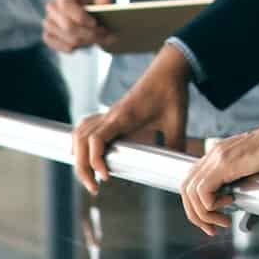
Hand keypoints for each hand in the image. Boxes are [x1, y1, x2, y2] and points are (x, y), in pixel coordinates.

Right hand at [43, 0, 112, 51]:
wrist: (83, 13)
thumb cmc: (92, 5)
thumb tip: (105, 2)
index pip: (67, 6)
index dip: (81, 17)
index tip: (95, 24)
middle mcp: (52, 7)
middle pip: (68, 26)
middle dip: (89, 33)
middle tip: (105, 36)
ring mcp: (48, 22)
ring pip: (67, 38)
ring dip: (86, 42)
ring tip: (101, 39)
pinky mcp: (47, 35)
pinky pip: (60, 46)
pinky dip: (74, 47)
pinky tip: (83, 44)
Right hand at [70, 42, 192, 194]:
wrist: (168, 70)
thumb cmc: (172, 92)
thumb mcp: (178, 121)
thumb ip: (176, 144)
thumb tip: (180, 167)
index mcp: (124, 116)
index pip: (96, 138)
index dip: (95, 160)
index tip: (106, 177)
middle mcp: (111, 115)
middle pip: (80, 140)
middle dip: (82, 167)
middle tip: (94, 188)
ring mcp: (108, 114)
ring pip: (78, 133)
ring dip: (78, 157)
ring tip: (89, 178)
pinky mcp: (111, 114)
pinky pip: (85, 127)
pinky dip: (80, 143)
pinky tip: (86, 158)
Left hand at [179, 127, 258, 233]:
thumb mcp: (254, 171)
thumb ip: (243, 190)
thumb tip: (245, 221)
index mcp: (217, 155)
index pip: (191, 182)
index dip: (195, 206)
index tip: (211, 221)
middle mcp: (213, 155)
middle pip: (185, 188)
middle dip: (195, 214)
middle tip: (212, 228)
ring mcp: (217, 157)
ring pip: (191, 192)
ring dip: (204, 214)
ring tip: (224, 221)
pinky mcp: (224, 163)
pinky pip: (203, 190)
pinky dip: (211, 205)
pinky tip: (231, 203)